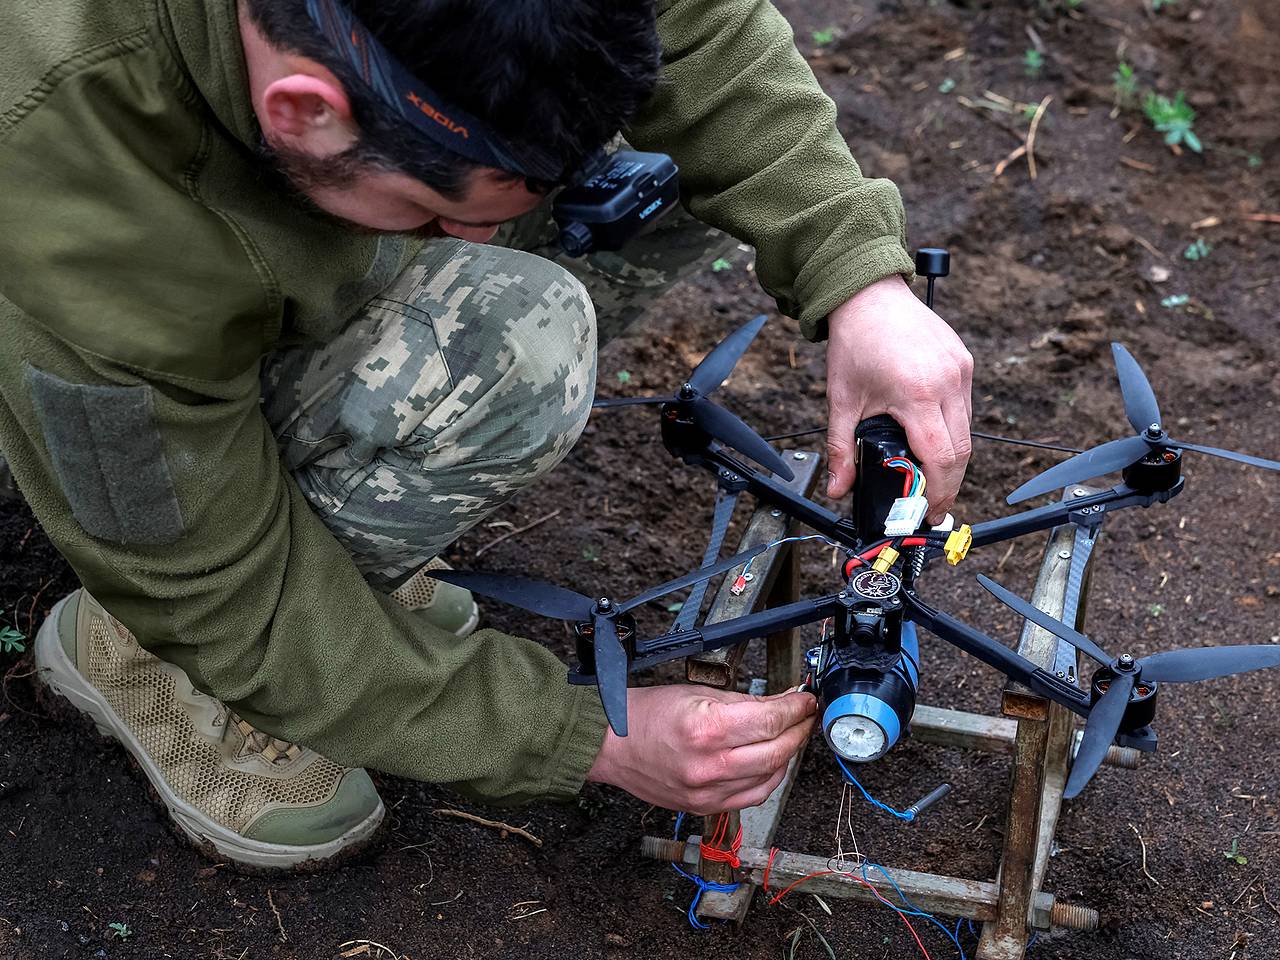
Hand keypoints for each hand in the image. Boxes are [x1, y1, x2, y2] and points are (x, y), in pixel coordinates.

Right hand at [587, 685, 815, 813]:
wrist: (612, 745)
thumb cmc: (648, 715)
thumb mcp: (698, 693)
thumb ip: (744, 701)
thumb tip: (782, 702)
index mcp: (707, 728)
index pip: (771, 720)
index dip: (796, 708)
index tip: (805, 699)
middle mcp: (709, 764)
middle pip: (777, 750)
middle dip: (799, 729)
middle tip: (805, 715)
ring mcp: (707, 791)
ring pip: (770, 776)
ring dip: (788, 754)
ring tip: (790, 735)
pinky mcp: (705, 806)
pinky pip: (752, 796)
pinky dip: (770, 778)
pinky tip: (773, 762)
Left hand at [825, 274, 973, 523]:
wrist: (868, 294)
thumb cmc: (855, 343)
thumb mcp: (842, 401)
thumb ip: (840, 449)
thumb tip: (837, 489)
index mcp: (917, 394)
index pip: (941, 458)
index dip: (938, 491)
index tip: (928, 510)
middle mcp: (947, 382)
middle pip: (962, 450)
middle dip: (949, 482)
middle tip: (932, 502)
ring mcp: (961, 370)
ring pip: (968, 429)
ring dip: (952, 455)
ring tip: (929, 472)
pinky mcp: (965, 361)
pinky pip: (966, 407)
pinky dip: (953, 428)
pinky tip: (932, 436)